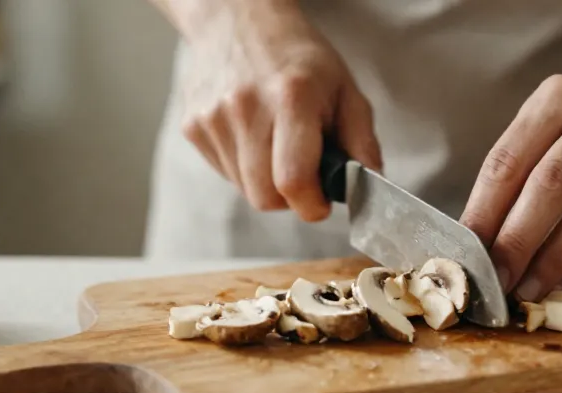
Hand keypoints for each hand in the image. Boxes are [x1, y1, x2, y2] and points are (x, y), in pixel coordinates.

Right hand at [180, 0, 380, 220]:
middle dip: (288, 197)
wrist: (238, 19)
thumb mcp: (344, 89)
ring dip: (265, 182)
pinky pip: (225, 174)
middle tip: (301, 172)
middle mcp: (245, 107)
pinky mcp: (193, 126)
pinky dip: (243, 168)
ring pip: (245, 190)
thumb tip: (368, 185)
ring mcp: (213, 118)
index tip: (320, 200)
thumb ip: (361, 141)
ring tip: (275, 145)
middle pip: (265, 197)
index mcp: (290, 98)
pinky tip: (251, 136)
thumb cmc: (297, 59)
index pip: (293, 182)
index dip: (311, 203)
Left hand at [461, 74, 561, 299]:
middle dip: (517, 243)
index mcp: (555, 97)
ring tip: (529, 291)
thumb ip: (522, 173)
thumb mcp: (555, 125)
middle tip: (497, 282)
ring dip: (554, 261)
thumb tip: (483, 243)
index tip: (467, 256)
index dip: (483, 214)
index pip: (507, 161)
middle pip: (549, 186)